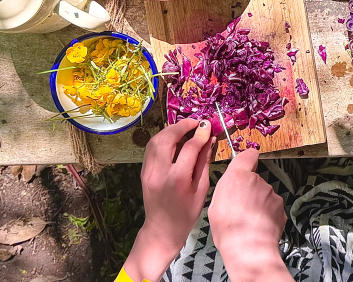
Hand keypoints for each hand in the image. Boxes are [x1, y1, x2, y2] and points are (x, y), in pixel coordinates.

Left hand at [123, 119, 214, 281]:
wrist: (162, 230)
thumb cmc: (186, 214)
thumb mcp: (201, 190)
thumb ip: (204, 162)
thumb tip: (209, 139)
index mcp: (177, 180)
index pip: (189, 148)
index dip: (200, 134)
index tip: (208, 126)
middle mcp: (159, 172)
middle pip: (167, 138)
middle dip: (182, 126)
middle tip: (196, 122)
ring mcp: (148, 171)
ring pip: (156, 140)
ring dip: (171, 130)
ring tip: (185, 128)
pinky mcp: (143, 171)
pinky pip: (151, 148)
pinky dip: (162, 138)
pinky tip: (174, 138)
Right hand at [208, 148, 291, 281]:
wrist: (249, 248)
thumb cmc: (228, 228)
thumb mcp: (215, 205)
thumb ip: (227, 188)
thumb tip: (233, 185)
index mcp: (238, 176)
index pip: (248, 155)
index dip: (248, 159)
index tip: (247, 165)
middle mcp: (257, 180)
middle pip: (254, 179)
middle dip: (249, 190)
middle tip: (240, 208)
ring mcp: (271, 193)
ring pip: (264, 194)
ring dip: (259, 203)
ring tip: (248, 221)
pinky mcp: (281, 206)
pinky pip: (272, 207)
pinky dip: (267, 214)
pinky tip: (259, 226)